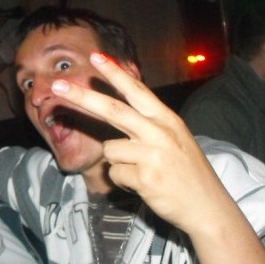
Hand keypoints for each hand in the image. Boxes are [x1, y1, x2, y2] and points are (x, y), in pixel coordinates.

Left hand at [51, 52, 236, 233]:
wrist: (208, 207)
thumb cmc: (185, 172)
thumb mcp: (174, 138)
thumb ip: (147, 123)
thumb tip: (114, 108)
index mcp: (167, 119)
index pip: (136, 90)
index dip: (114, 73)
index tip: (95, 56)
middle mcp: (160, 132)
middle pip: (112, 110)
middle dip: (81, 96)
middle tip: (57, 86)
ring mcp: (153, 155)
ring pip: (110, 149)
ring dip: (119, 162)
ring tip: (143, 171)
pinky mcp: (146, 179)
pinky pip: (115, 174)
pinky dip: (124, 182)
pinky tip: (145, 185)